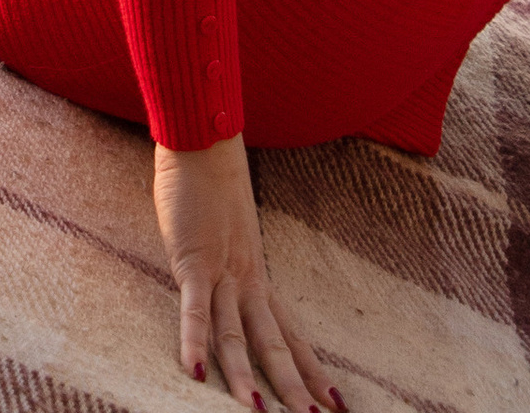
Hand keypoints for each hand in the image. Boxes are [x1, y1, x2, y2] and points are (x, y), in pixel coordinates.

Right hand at [152, 136, 334, 407]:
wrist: (204, 142)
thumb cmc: (210, 183)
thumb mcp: (228, 233)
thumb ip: (229, 260)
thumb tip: (227, 273)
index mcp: (258, 277)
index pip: (292, 335)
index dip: (312, 371)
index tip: (336, 404)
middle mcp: (248, 281)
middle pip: (275, 345)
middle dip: (294, 388)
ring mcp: (222, 273)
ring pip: (237, 336)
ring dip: (246, 377)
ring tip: (258, 412)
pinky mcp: (193, 261)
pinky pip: (195, 308)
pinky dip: (194, 341)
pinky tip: (195, 372)